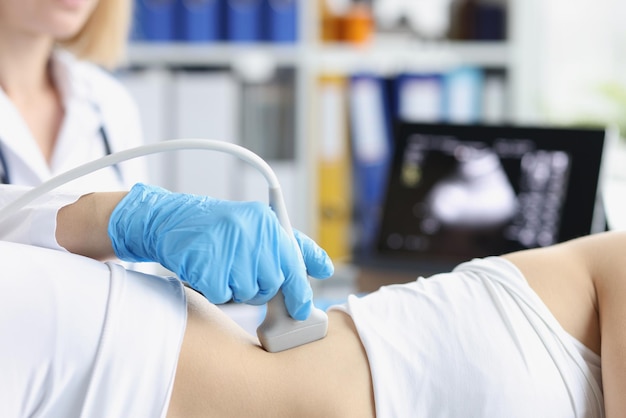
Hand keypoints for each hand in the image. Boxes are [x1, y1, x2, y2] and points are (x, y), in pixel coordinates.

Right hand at [107, 183, 333, 319]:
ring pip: (248, 293)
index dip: (300, 292)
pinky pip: (223, 295)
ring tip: (222, 265)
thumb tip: (326, 267)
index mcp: (269, 223)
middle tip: (239, 269)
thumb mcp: (260, 228)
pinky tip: (207, 269)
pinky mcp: (209, 265)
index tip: (301, 309)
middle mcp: (253, 233)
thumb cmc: (221, 229)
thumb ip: (293, 247)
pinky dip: (215, 290)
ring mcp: (231, 249)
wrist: (172, 220)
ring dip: (235, 288)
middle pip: (271, 284)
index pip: (294, 264)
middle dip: (258, 285)